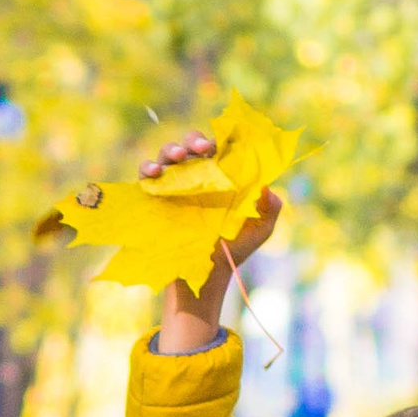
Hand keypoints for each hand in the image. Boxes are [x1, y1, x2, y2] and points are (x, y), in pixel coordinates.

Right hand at [146, 129, 283, 353]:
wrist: (205, 277)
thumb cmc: (232, 252)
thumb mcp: (259, 231)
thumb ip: (271, 209)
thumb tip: (267, 187)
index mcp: (221, 177)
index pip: (219, 148)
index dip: (220, 139)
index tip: (224, 142)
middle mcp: (197, 177)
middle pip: (192, 145)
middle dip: (195, 140)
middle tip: (202, 149)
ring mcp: (175, 185)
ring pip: (168, 154)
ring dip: (171, 149)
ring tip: (178, 157)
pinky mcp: (155, 197)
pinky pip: (146, 175)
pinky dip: (147, 168)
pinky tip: (154, 173)